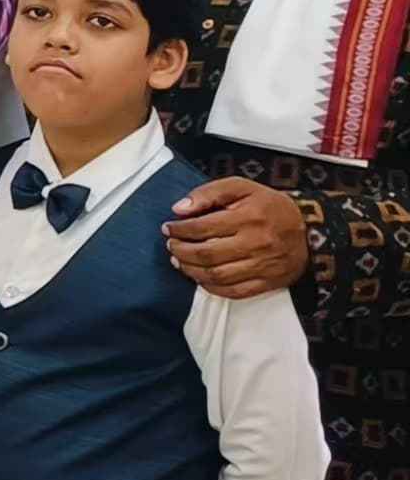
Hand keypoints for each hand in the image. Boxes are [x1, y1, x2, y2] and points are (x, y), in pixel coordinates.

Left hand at [166, 178, 306, 299]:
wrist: (310, 230)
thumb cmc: (270, 207)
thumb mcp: (242, 187)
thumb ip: (209, 193)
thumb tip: (179, 209)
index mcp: (250, 217)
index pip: (203, 227)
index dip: (180, 229)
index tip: (169, 228)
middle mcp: (257, 243)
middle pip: (207, 254)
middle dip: (181, 251)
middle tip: (171, 245)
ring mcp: (263, 266)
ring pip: (216, 275)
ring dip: (190, 270)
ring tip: (179, 261)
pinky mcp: (267, 282)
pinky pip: (233, 292)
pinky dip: (210, 287)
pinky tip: (199, 277)